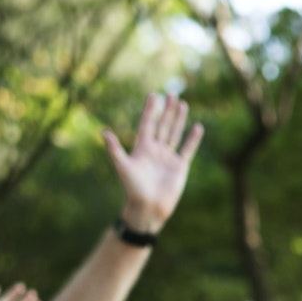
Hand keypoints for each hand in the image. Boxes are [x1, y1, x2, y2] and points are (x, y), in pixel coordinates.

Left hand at [104, 94, 203, 231]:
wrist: (148, 207)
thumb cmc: (132, 189)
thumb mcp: (122, 167)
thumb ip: (114, 149)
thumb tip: (104, 132)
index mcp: (142, 147)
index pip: (147, 123)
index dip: (150, 110)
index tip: (154, 95)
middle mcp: (155, 150)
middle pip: (162, 125)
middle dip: (167, 110)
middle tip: (172, 93)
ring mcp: (168, 157)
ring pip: (174, 133)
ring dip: (179, 119)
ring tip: (183, 104)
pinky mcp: (180, 166)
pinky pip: (187, 149)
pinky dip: (193, 139)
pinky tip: (197, 127)